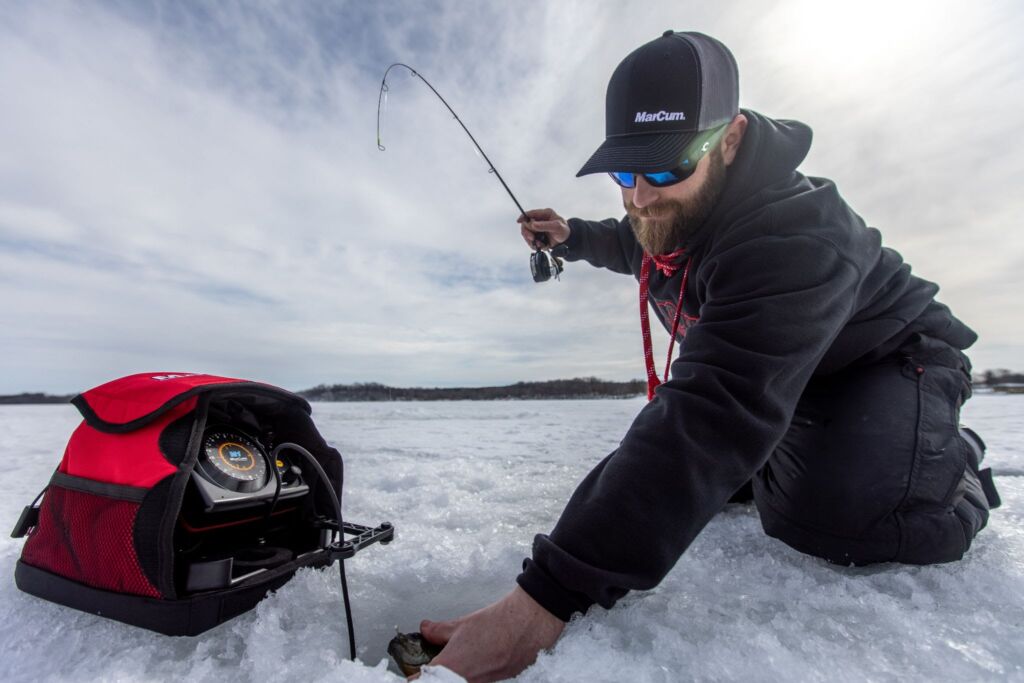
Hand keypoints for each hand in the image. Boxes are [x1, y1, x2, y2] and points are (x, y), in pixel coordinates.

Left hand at [413, 586, 565, 681]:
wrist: (529, 621)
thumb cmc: (496, 621)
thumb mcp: (462, 624)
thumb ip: (439, 631)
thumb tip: (425, 629)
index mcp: (452, 665)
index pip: (424, 681)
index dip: (417, 679)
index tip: (413, 677)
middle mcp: (467, 681)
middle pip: (445, 682)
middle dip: (439, 676)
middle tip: (439, 667)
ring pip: (463, 682)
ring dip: (459, 675)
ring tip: (465, 659)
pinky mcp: (502, 681)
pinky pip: (482, 682)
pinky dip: (477, 675)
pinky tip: (483, 661)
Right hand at [518, 208, 569, 250]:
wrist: (567, 241)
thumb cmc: (564, 230)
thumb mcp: (557, 226)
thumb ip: (545, 225)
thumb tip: (532, 224)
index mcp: (544, 214)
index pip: (530, 213)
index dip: (523, 217)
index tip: (519, 221)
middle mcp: (539, 220)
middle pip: (526, 225)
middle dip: (528, 233)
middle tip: (532, 239)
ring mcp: (537, 229)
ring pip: (527, 234)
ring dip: (531, 240)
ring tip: (539, 244)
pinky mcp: (537, 236)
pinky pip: (530, 241)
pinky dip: (534, 245)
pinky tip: (541, 246)